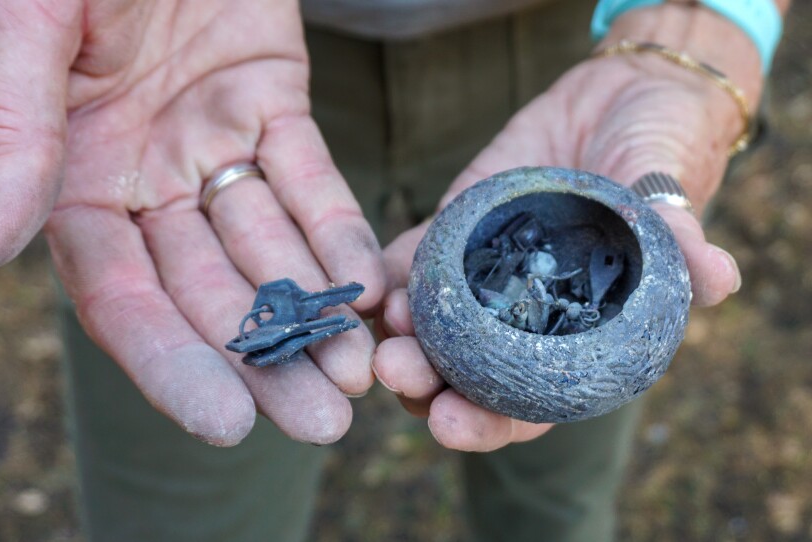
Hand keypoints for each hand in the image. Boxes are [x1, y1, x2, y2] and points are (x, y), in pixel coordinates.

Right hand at [0, 0, 384, 445]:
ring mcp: (212, 145)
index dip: (173, 363)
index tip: (228, 424)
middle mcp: (147, 179)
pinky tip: (371, 285)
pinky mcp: (270, 104)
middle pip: (210, 292)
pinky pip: (309, 179)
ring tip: (361, 372)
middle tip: (325, 423)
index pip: (124, 297)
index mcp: (76, 180)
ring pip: (268, 248)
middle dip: (266, 359)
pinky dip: (339, 231)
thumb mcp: (32, 30)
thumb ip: (14, 136)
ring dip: (314, 311)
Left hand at [373, 4, 763, 451]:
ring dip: (398, 337)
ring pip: (431, 326)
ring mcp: (482, 275)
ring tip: (381, 330)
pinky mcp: (455, 228)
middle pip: (463, 374)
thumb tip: (719, 279)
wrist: (620, 98)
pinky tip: (368, 285)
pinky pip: (414, 261)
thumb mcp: (671, 192)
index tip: (452, 424)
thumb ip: (681, 238)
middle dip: (425, 385)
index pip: (528, 402)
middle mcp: (520, 317)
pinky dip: (388, 277)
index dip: (491, 423)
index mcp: (575, 336)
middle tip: (399, 372)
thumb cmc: (660, 153)